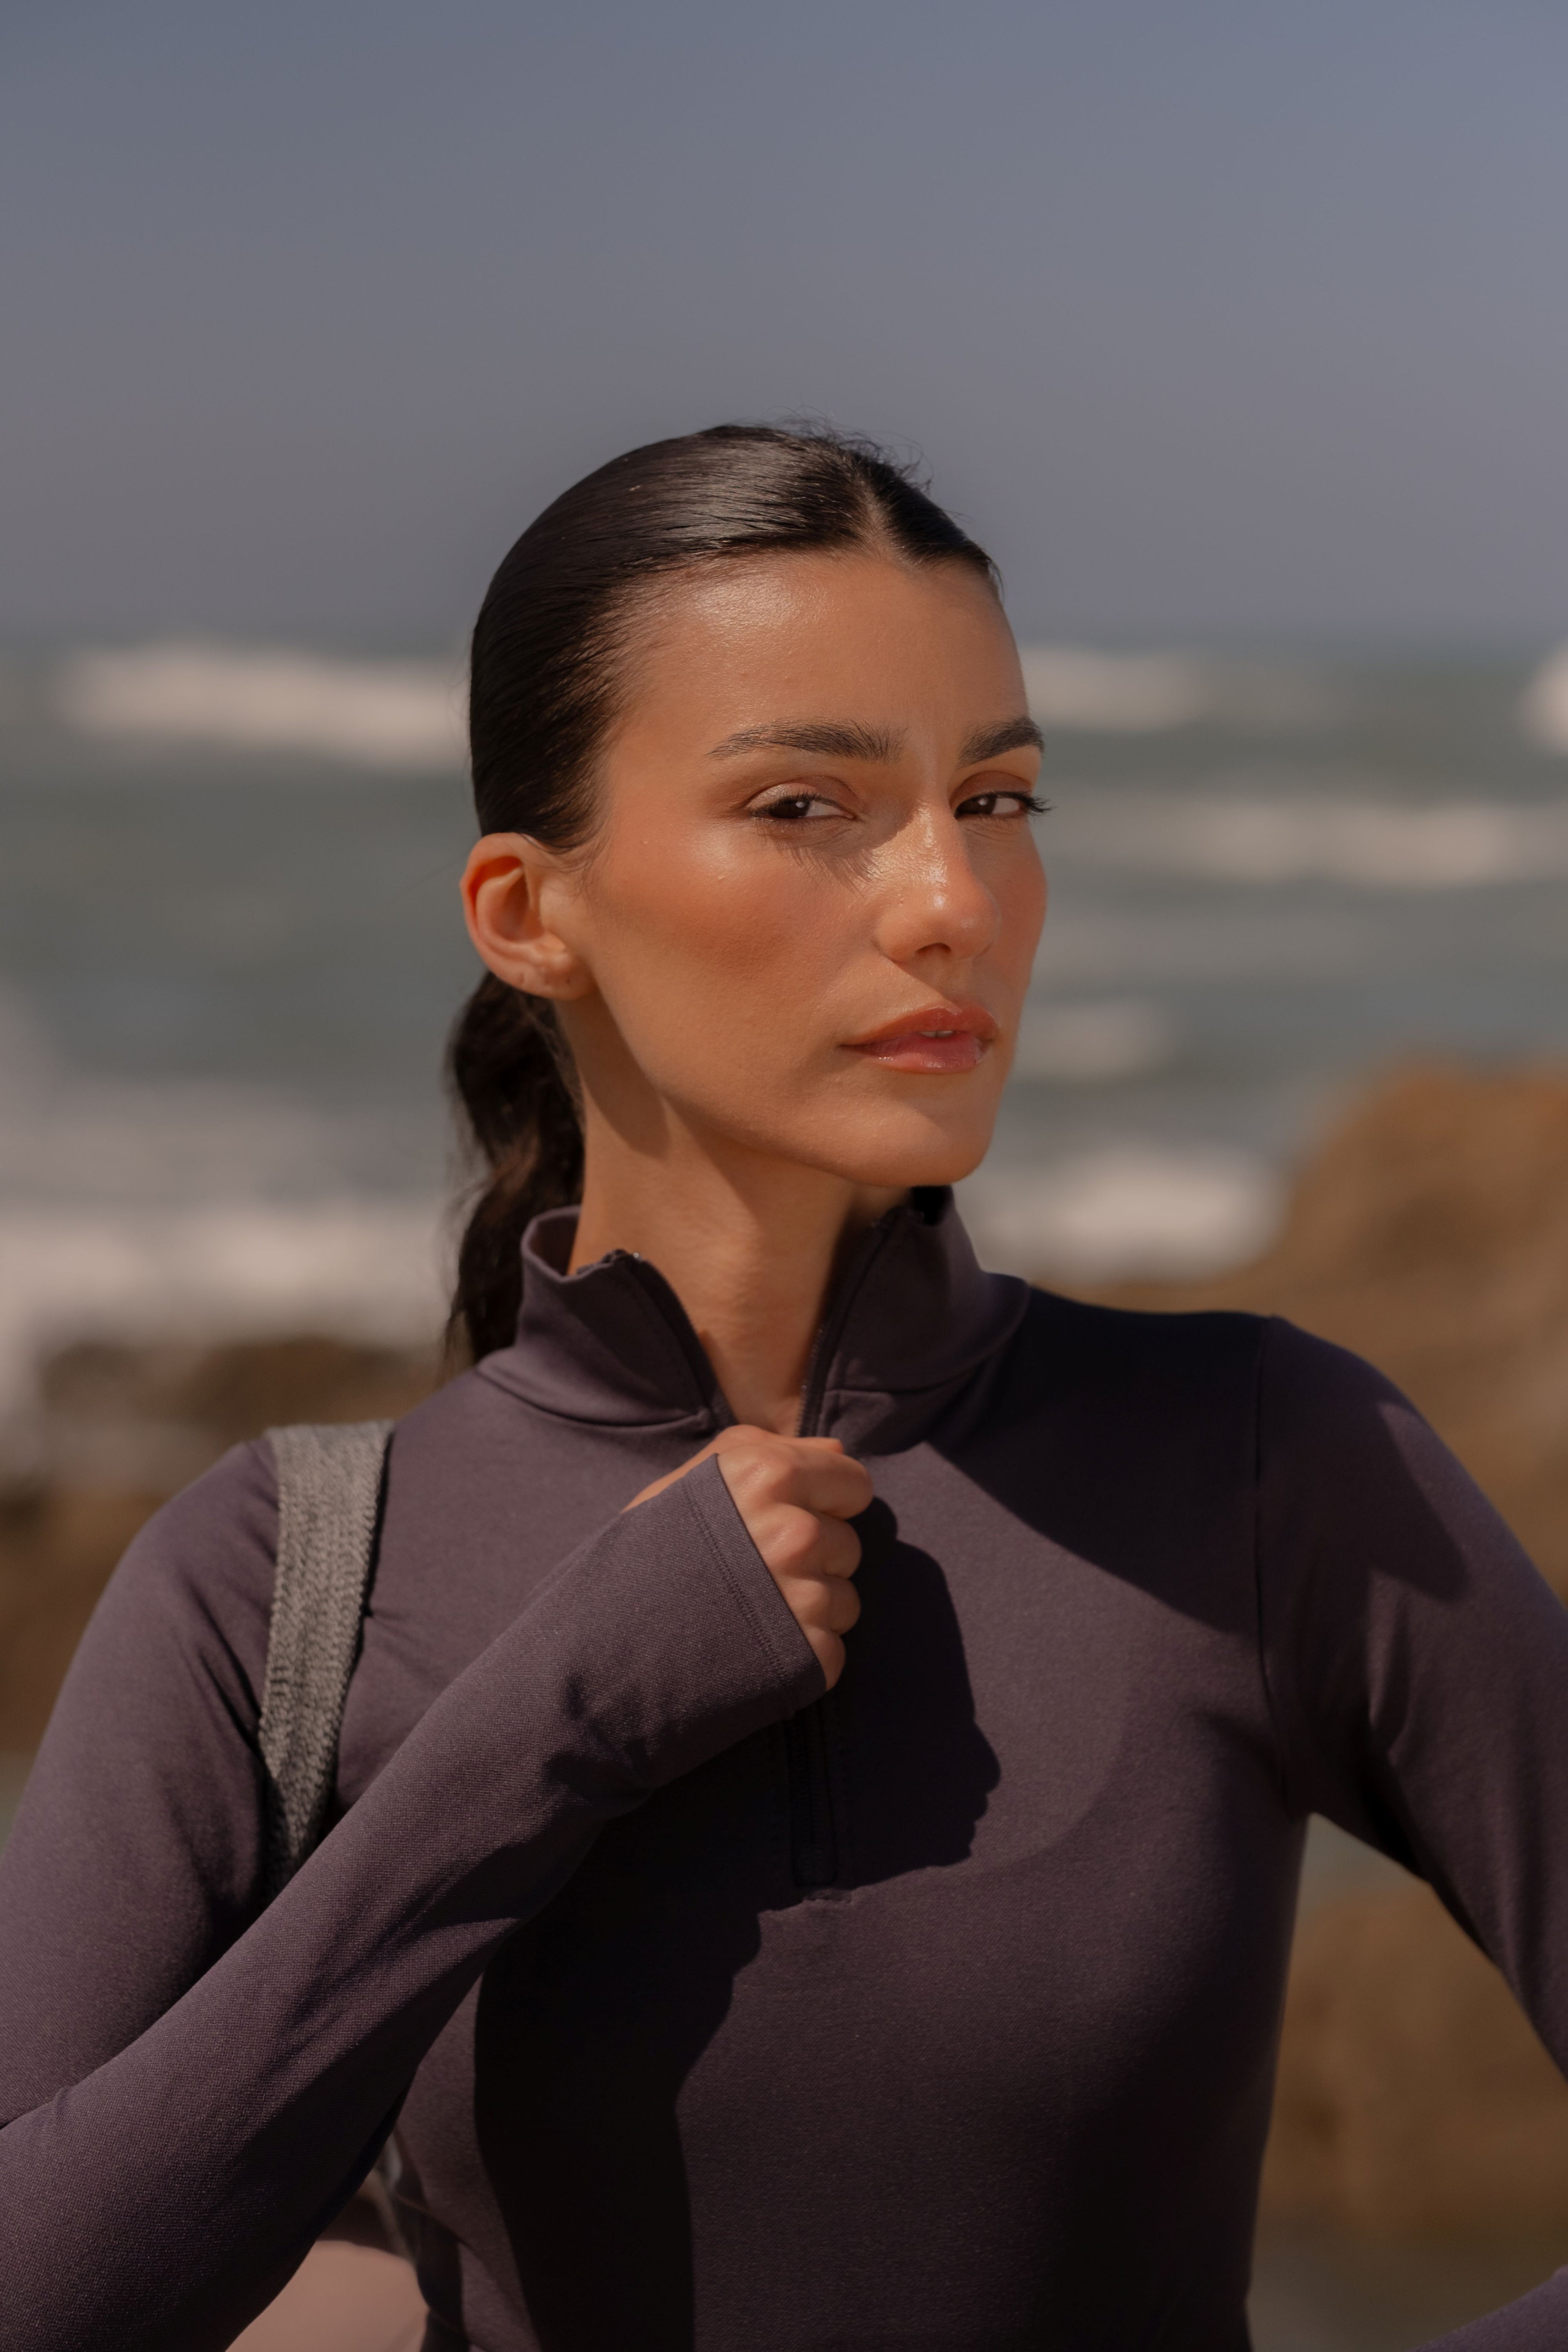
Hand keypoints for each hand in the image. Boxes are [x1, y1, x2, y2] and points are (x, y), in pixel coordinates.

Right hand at [627, 1429, 869, 1687]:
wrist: (598, 1652)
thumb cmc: (641, 1559)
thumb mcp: (685, 1485)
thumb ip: (757, 1452)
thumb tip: (835, 1449)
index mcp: (767, 1476)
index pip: (853, 1482)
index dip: (824, 1501)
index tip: (785, 1520)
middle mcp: (793, 1532)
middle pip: (848, 1544)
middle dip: (812, 1559)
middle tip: (751, 1575)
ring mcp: (802, 1598)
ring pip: (845, 1599)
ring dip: (807, 1610)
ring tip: (747, 1614)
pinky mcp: (805, 1656)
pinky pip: (833, 1650)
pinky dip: (801, 1656)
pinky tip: (752, 1651)